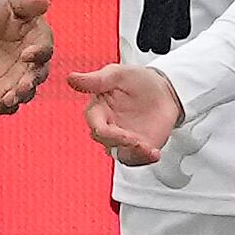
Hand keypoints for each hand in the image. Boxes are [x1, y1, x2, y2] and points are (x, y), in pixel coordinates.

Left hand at [0, 0, 54, 113]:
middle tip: (21, 87)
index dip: (38, 53)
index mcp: (41, 40)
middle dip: (30, 83)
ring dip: (18, 97)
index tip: (27, 54)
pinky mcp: (6, 88)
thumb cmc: (2, 11)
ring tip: (7, 100)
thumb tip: (43, 0)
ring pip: (25, 92)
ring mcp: (21, 78)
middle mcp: (34, 63)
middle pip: (37, 76)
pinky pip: (8, 102)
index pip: (45, 50)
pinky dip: (3, 107)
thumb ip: (27, 2)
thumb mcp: (13, 2)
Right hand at [66, 62, 182, 166]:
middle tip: (135, 139)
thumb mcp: (118, 74)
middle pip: (106, 142)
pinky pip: (137, 159)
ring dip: (133, 154)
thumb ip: (96, 80)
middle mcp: (108, 128)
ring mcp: (122, 140)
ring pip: (120, 154)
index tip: (116, 130)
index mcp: (98, 111)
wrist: (164, 91)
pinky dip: (145, 158)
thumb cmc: (137, 80)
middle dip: (120, 142)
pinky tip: (155, 153)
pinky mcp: (137, 148)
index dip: (103, 130)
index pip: (94, 124)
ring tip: (148, 149)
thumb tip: (71, 79)